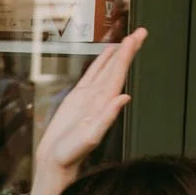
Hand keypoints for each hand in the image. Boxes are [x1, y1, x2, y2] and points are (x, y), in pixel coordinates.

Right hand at [35, 28, 144, 175]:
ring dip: (117, 54)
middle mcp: (100, 99)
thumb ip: (107, 117)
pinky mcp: (78, 98)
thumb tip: (124, 97)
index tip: (134, 39)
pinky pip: (92, 75)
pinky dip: (101, 63)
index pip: (118, 75)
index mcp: (104, 105)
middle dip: (128, 50)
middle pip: (117, 69)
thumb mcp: (90, 137)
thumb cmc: (71, 155)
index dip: (126, 56)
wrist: (55, 162)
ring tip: (129, 38)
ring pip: (106, 69)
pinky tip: (107, 54)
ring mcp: (90, 97)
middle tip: (141, 32)